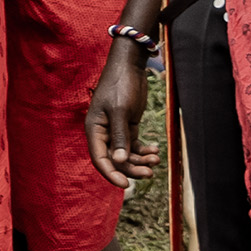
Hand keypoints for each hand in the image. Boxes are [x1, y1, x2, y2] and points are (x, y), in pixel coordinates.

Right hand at [84, 33, 155, 186]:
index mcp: (94, 129)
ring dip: (140, 159)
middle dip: (132, 167)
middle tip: (150, 172)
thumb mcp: (120, 111)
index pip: (100, 158)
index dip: (111, 173)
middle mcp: (103, 132)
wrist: (130, 65)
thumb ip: (120, 136)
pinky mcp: (128, 125)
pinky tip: (155, 150)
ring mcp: (116, 130)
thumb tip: (119, 161)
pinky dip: (144, 150)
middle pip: (116, 159)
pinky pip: (134, 145)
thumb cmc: (120, 85)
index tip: (125, 185)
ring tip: (156, 159)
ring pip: (127, 154)